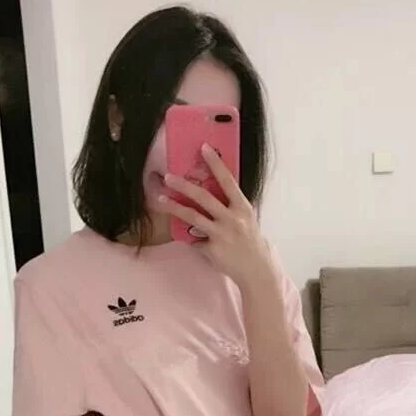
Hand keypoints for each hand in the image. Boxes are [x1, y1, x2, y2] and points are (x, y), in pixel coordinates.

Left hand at [158, 143, 274, 288]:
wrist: (256, 268)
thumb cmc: (249, 240)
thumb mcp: (245, 218)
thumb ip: (230, 206)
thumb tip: (210, 191)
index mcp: (242, 207)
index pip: (228, 180)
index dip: (215, 164)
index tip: (204, 147)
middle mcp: (232, 218)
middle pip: (204, 197)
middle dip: (184, 185)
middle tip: (168, 176)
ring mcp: (221, 234)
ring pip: (193, 217)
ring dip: (174, 207)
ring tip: (160, 199)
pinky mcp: (212, 249)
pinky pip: (195, 240)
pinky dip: (190, 238)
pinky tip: (188, 238)